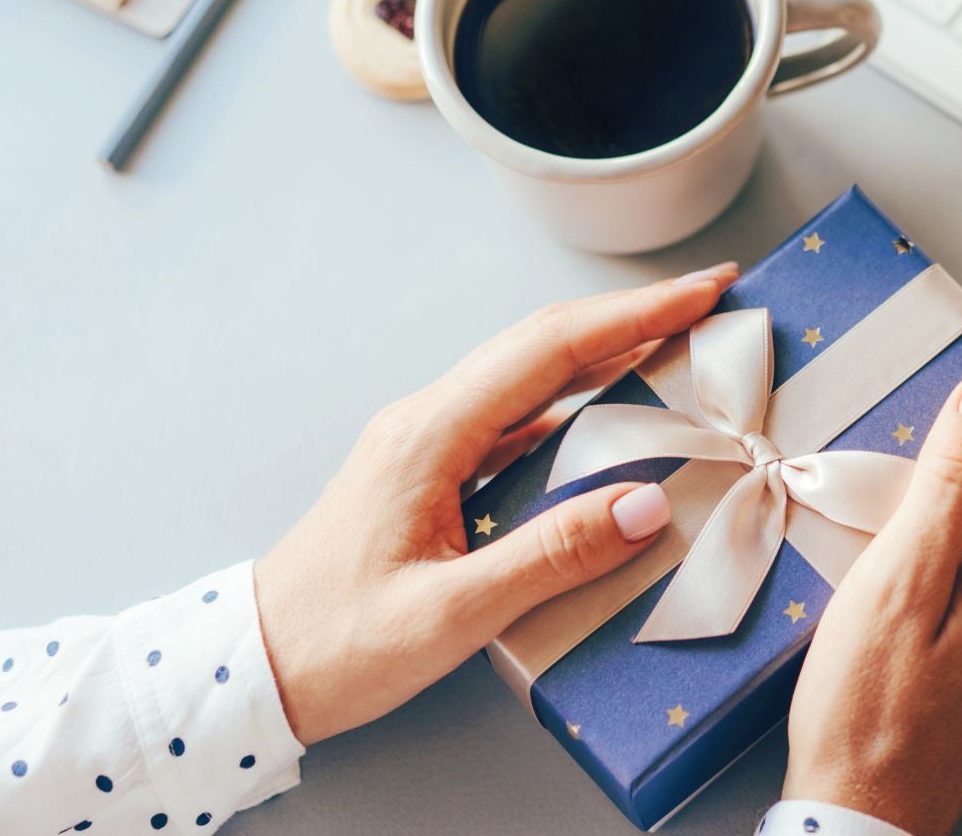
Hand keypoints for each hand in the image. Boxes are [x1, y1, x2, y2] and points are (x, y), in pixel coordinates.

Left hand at [253, 264, 737, 744]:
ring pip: (531, 374)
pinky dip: (578, 398)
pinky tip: (614, 412)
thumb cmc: (337, 645)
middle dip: (633, 314)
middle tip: (709, 298)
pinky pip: (518, 416)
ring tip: (679, 342)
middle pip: (544, 343)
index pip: (550, 350)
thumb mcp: (450, 615)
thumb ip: (551, 556)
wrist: (252, 671)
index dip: (635, 316)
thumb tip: (646, 503)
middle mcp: (427, 421)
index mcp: (430, 436)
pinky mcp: (432, 473)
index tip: (702, 292)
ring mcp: (427, 443)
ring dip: (608, 349)